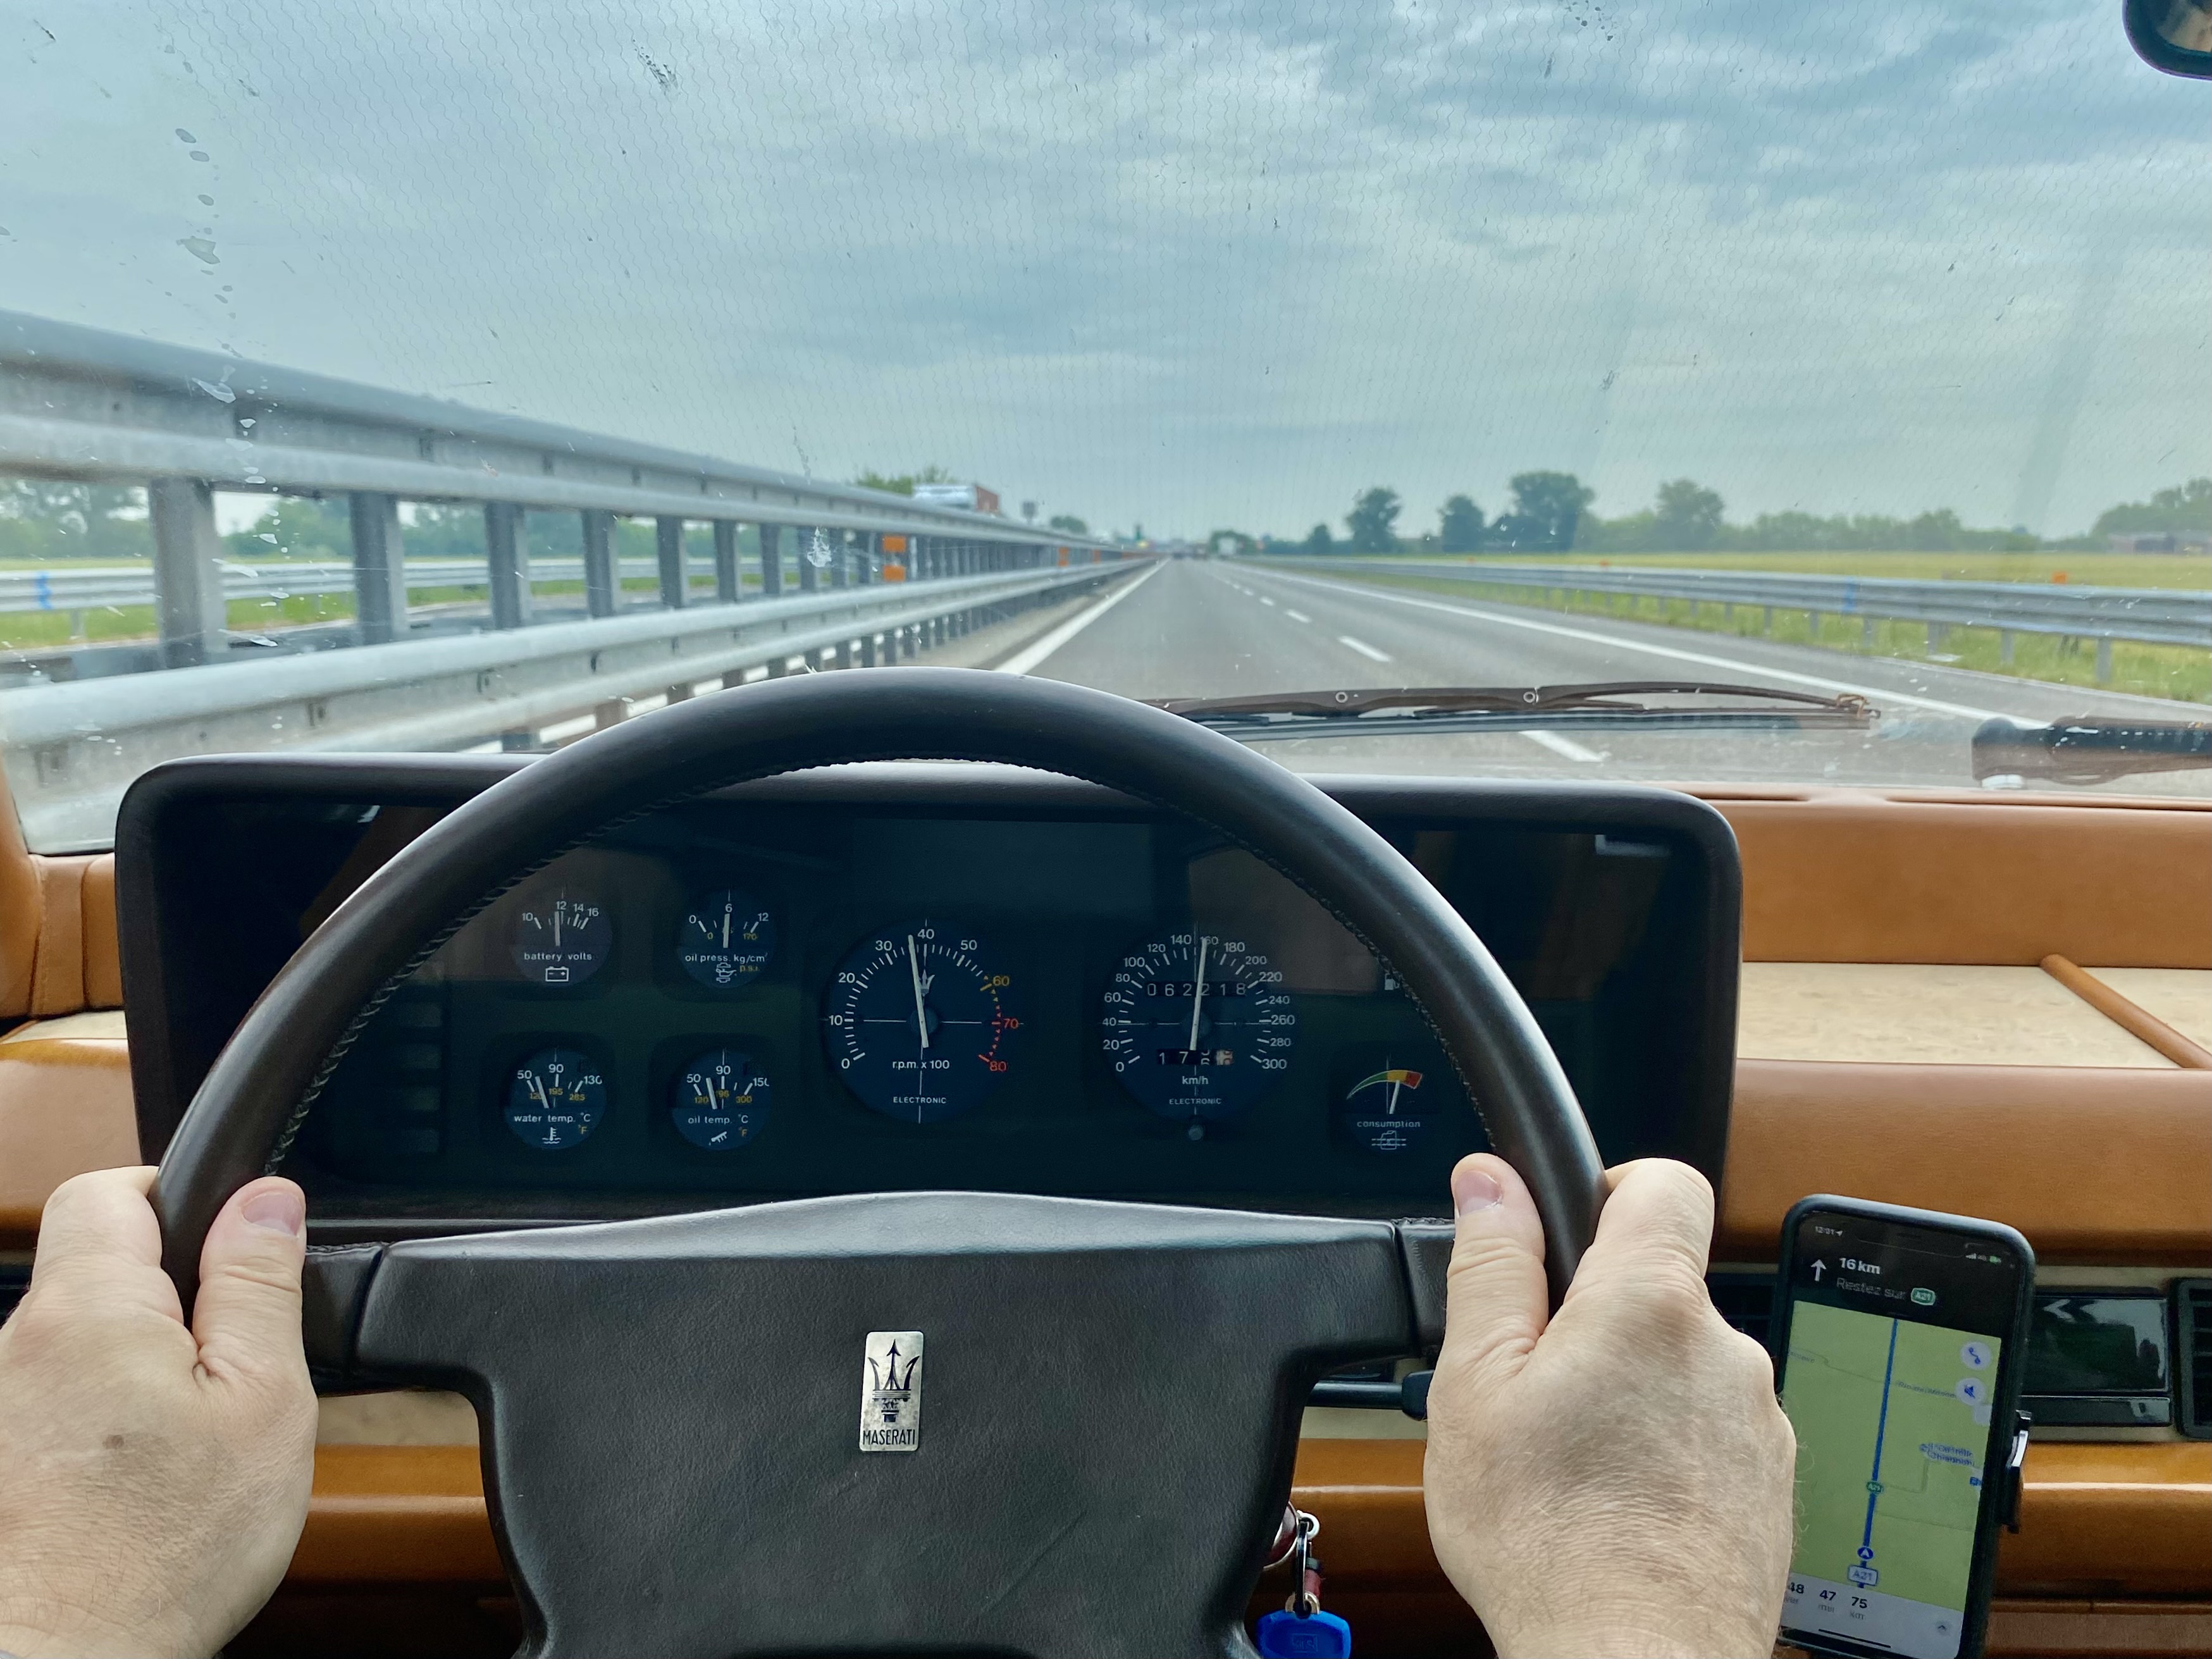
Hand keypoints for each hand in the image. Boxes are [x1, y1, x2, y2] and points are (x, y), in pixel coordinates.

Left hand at [0, 1167, 316, 1658]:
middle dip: (171, 1295)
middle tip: (234, 1364)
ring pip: (81, 1340)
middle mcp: (18, 1346)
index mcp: (89, 1308)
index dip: (181, 1197)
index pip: (112, 1186)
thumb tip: (266, 1198)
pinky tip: (146, 1477)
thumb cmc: (160, 1552)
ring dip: (139, 1362)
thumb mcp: (260, 1401)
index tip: (235, 1246)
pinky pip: (58, 1401)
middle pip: (97, 1267)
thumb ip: (259, 1286)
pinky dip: (106, 1418)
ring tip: (190, 1436)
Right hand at [1423, 1155, 1795, 1657]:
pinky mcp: (1769, 1485)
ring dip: (1632, 1389)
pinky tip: (1616, 1501)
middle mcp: (1725, 1350)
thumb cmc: (1551, 1541)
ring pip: (1683, 1365)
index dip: (1609, 1185)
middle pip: (1662, 1285)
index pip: (1663, 1181)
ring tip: (1572, 1460)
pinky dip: (1665, 1449)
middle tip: (1534, 1384)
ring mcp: (1757, 1422)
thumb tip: (1492, 1180)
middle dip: (1599, 1315)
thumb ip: (1490, 1265)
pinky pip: (1709, 1432)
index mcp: (1651, 1303)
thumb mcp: (1475, 1383)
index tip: (1565, 1230)